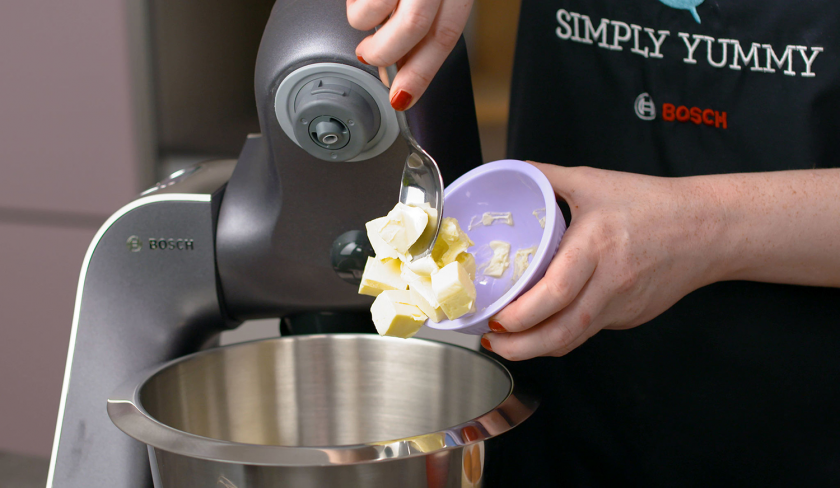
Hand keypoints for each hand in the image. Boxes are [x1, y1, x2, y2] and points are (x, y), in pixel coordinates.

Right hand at [347, 0, 472, 109]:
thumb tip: (398, 70)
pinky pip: (355, 0)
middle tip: (370, 57)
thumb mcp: (435, 0)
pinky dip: (354, 4)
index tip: (402, 98)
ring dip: (364, 23)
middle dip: (386, 55)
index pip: (444, 36)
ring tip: (367, 14)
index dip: (421, 74)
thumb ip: (420, 29)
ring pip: (373, 13)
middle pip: (412, 26)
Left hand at [482, 162, 722, 360]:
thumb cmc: (652, 203)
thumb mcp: (595, 181)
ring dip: (536, 350)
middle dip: (520, 347)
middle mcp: (609, 283)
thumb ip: (549, 176)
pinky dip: (561, 335)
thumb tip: (513, 168)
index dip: (522, 314)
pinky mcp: (629, 317)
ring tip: (507, 344)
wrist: (708, 229)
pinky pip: (589, 331)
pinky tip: (541, 328)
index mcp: (596, 247)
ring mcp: (621, 306)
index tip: (496, 317)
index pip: (556, 292)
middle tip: (491, 340)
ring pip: (573, 340)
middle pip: (561, 332)